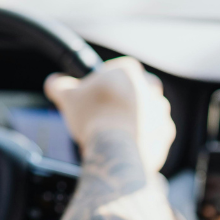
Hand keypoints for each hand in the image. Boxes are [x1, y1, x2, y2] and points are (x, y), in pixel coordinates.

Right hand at [44, 56, 174, 172]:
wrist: (116, 150)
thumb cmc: (94, 117)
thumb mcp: (67, 97)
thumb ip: (59, 85)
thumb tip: (54, 82)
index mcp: (129, 72)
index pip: (119, 69)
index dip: (105, 81)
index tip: (96, 94)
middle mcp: (150, 88)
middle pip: (136, 89)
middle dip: (124, 99)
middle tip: (106, 113)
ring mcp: (161, 111)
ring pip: (148, 111)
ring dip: (135, 119)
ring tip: (114, 132)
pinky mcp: (166, 133)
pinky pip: (154, 133)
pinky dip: (143, 137)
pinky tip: (126, 145)